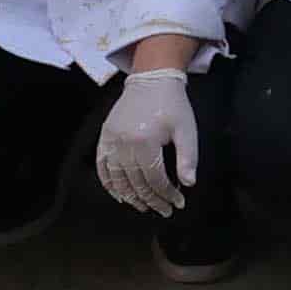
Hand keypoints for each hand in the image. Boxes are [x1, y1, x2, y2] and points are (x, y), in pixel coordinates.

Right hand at [97, 67, 200, 214]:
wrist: (151, 80)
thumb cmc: (172, 105)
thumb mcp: (187, 130)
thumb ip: (188, 158)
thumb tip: (188, 184)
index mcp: (146, 142)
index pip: (155, 179)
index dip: (167, 194)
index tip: (177, 203)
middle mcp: (125, 144)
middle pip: (137, 183)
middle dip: (152, 200)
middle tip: (163, 210)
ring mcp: (112, 140)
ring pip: (118, 179)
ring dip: (130, 196)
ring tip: (143, 206)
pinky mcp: (105, 136)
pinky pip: (102, 166)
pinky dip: (109, 183)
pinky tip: (118, 194)